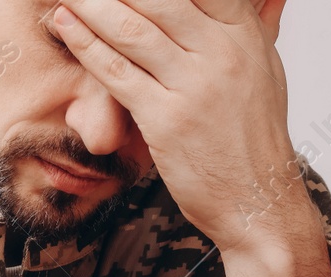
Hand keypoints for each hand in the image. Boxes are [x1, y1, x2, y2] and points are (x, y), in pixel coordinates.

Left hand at [46, 0, 330, 276]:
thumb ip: (257, 23)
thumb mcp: (266, 70)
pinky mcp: (166, 120)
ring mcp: (194, 86)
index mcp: (245, 33)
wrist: (259, 202)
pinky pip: (117, 73)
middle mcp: (222, 52)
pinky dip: (85, 44)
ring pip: (131, 29)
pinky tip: (64, 24)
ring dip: (90, 4)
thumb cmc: (254, 140)